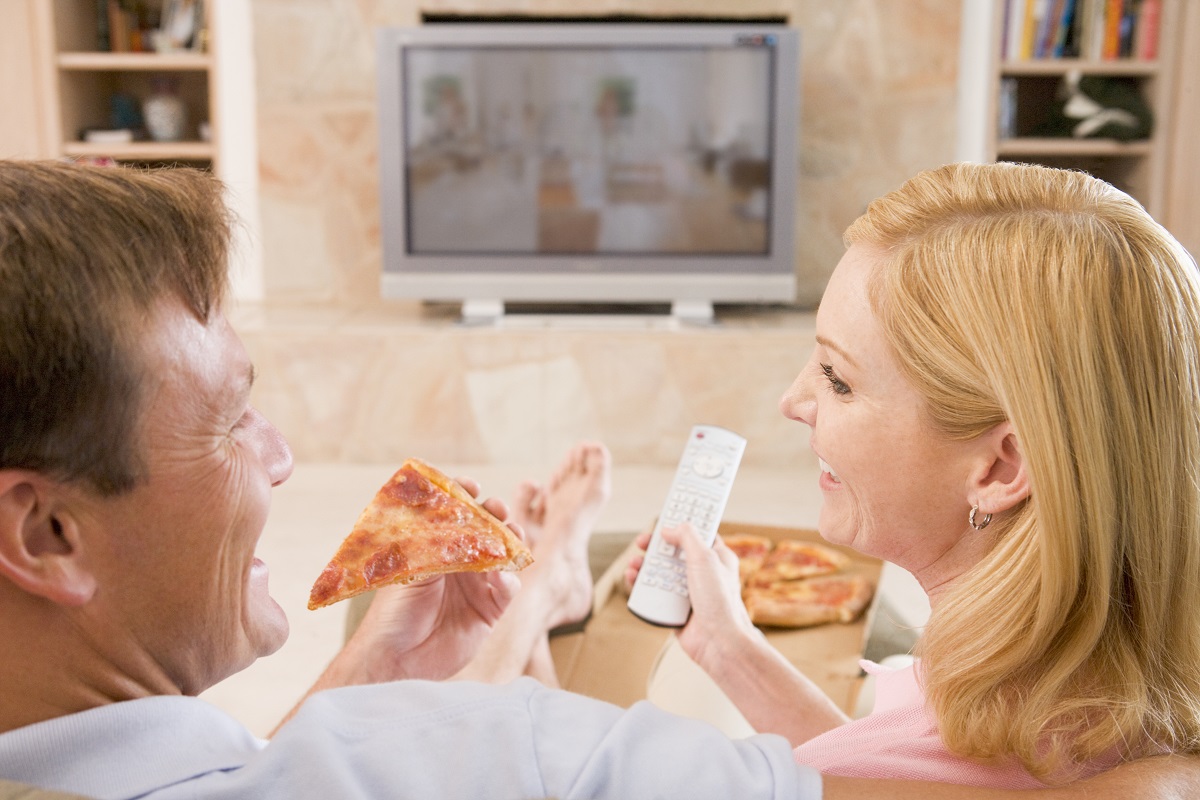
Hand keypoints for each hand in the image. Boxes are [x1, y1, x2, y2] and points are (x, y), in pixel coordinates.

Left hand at [336, 479, 524, 683]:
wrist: (398, 657)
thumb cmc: (393, 612)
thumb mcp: (410, 569)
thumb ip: (434, 544)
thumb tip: (451, 513)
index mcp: (435, 548)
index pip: (454, 514)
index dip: (464, 496)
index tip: (471, 486)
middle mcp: (458, 563)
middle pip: (485, 529)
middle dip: (495, 514)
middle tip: (497, 508)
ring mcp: (476, 585)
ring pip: (503, 554)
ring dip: (510, 541)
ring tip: (511, 534)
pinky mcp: (489, 610)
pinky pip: (508, 589)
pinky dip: (509, 580)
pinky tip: (503, 577)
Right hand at [625, 524, 756, 672]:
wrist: (720, 642)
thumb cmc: (721, 601)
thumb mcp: (705, 558)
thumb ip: (687, 537)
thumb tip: (670, 529)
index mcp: (716, 557)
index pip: (696, 534)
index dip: (679, 526)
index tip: (663, 520)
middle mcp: (702, 573)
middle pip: (673, 553)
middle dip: (655, 547)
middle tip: (641, 542)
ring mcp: (688, 591)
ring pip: (661, 573)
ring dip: (645, 566)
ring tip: (634, 564)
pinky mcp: (676, 609)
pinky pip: (655, 594)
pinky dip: (643, 586)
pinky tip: (634, 580)